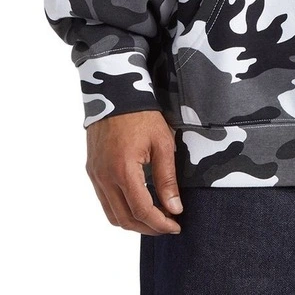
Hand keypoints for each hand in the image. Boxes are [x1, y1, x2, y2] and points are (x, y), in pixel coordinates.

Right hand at [86, 110, 183, 234]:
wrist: (116, 94)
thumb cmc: (142, 115)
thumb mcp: (163, 143)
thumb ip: (167, 178)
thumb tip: (174, 208)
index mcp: (123, 170)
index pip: (141, 210)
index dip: (159, 223)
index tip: (175, 226)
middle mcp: (105, 177)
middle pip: (124, 218)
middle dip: (147, 227)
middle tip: (167, 226)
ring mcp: (95, 175)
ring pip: (112, 214)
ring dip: (133, 222)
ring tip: (154, 219)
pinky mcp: (92, 171)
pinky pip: (104, 200)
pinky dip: (121, 209)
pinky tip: (137, 204)